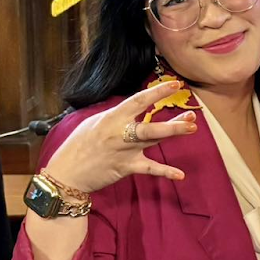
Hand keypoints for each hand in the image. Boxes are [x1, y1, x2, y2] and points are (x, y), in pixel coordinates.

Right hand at [44, 82, 197, 193]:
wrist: (66, 173)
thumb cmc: (79, 145)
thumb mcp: (94, 122)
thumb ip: (115, 115)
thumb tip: (132, 107)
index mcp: (112, 117)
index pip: (138, 101)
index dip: (157, 92)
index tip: (175, 85)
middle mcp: (120, 133)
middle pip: (151, 126)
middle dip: (172, 121)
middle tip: (192, 114)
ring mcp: (125, 151)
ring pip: (153, 141)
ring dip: (173, 134)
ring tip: (192, 128)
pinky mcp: (126, 167)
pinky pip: (149, 169)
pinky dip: (165, 172)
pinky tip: (180, 174)